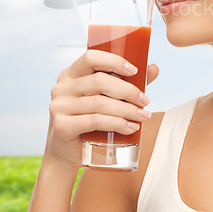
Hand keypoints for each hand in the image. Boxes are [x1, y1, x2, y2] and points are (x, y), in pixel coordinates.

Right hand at [44, 50, 158, 167]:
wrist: (69, 153)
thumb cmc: (89, 120)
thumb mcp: (105, 98)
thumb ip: (126, 82)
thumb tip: (154, 68)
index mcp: (70, 74)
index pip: (90, 57)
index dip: (114, 61)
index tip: (135, 71)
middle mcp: (61, 87)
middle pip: (99, 81)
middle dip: (127, 90)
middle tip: (145, 101)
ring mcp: (59, 107)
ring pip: (99, 102)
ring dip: (126, 109)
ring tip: (143, 115)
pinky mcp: (62, 126)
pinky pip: (95, 121)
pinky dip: (117, 123)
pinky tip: (130, 127)